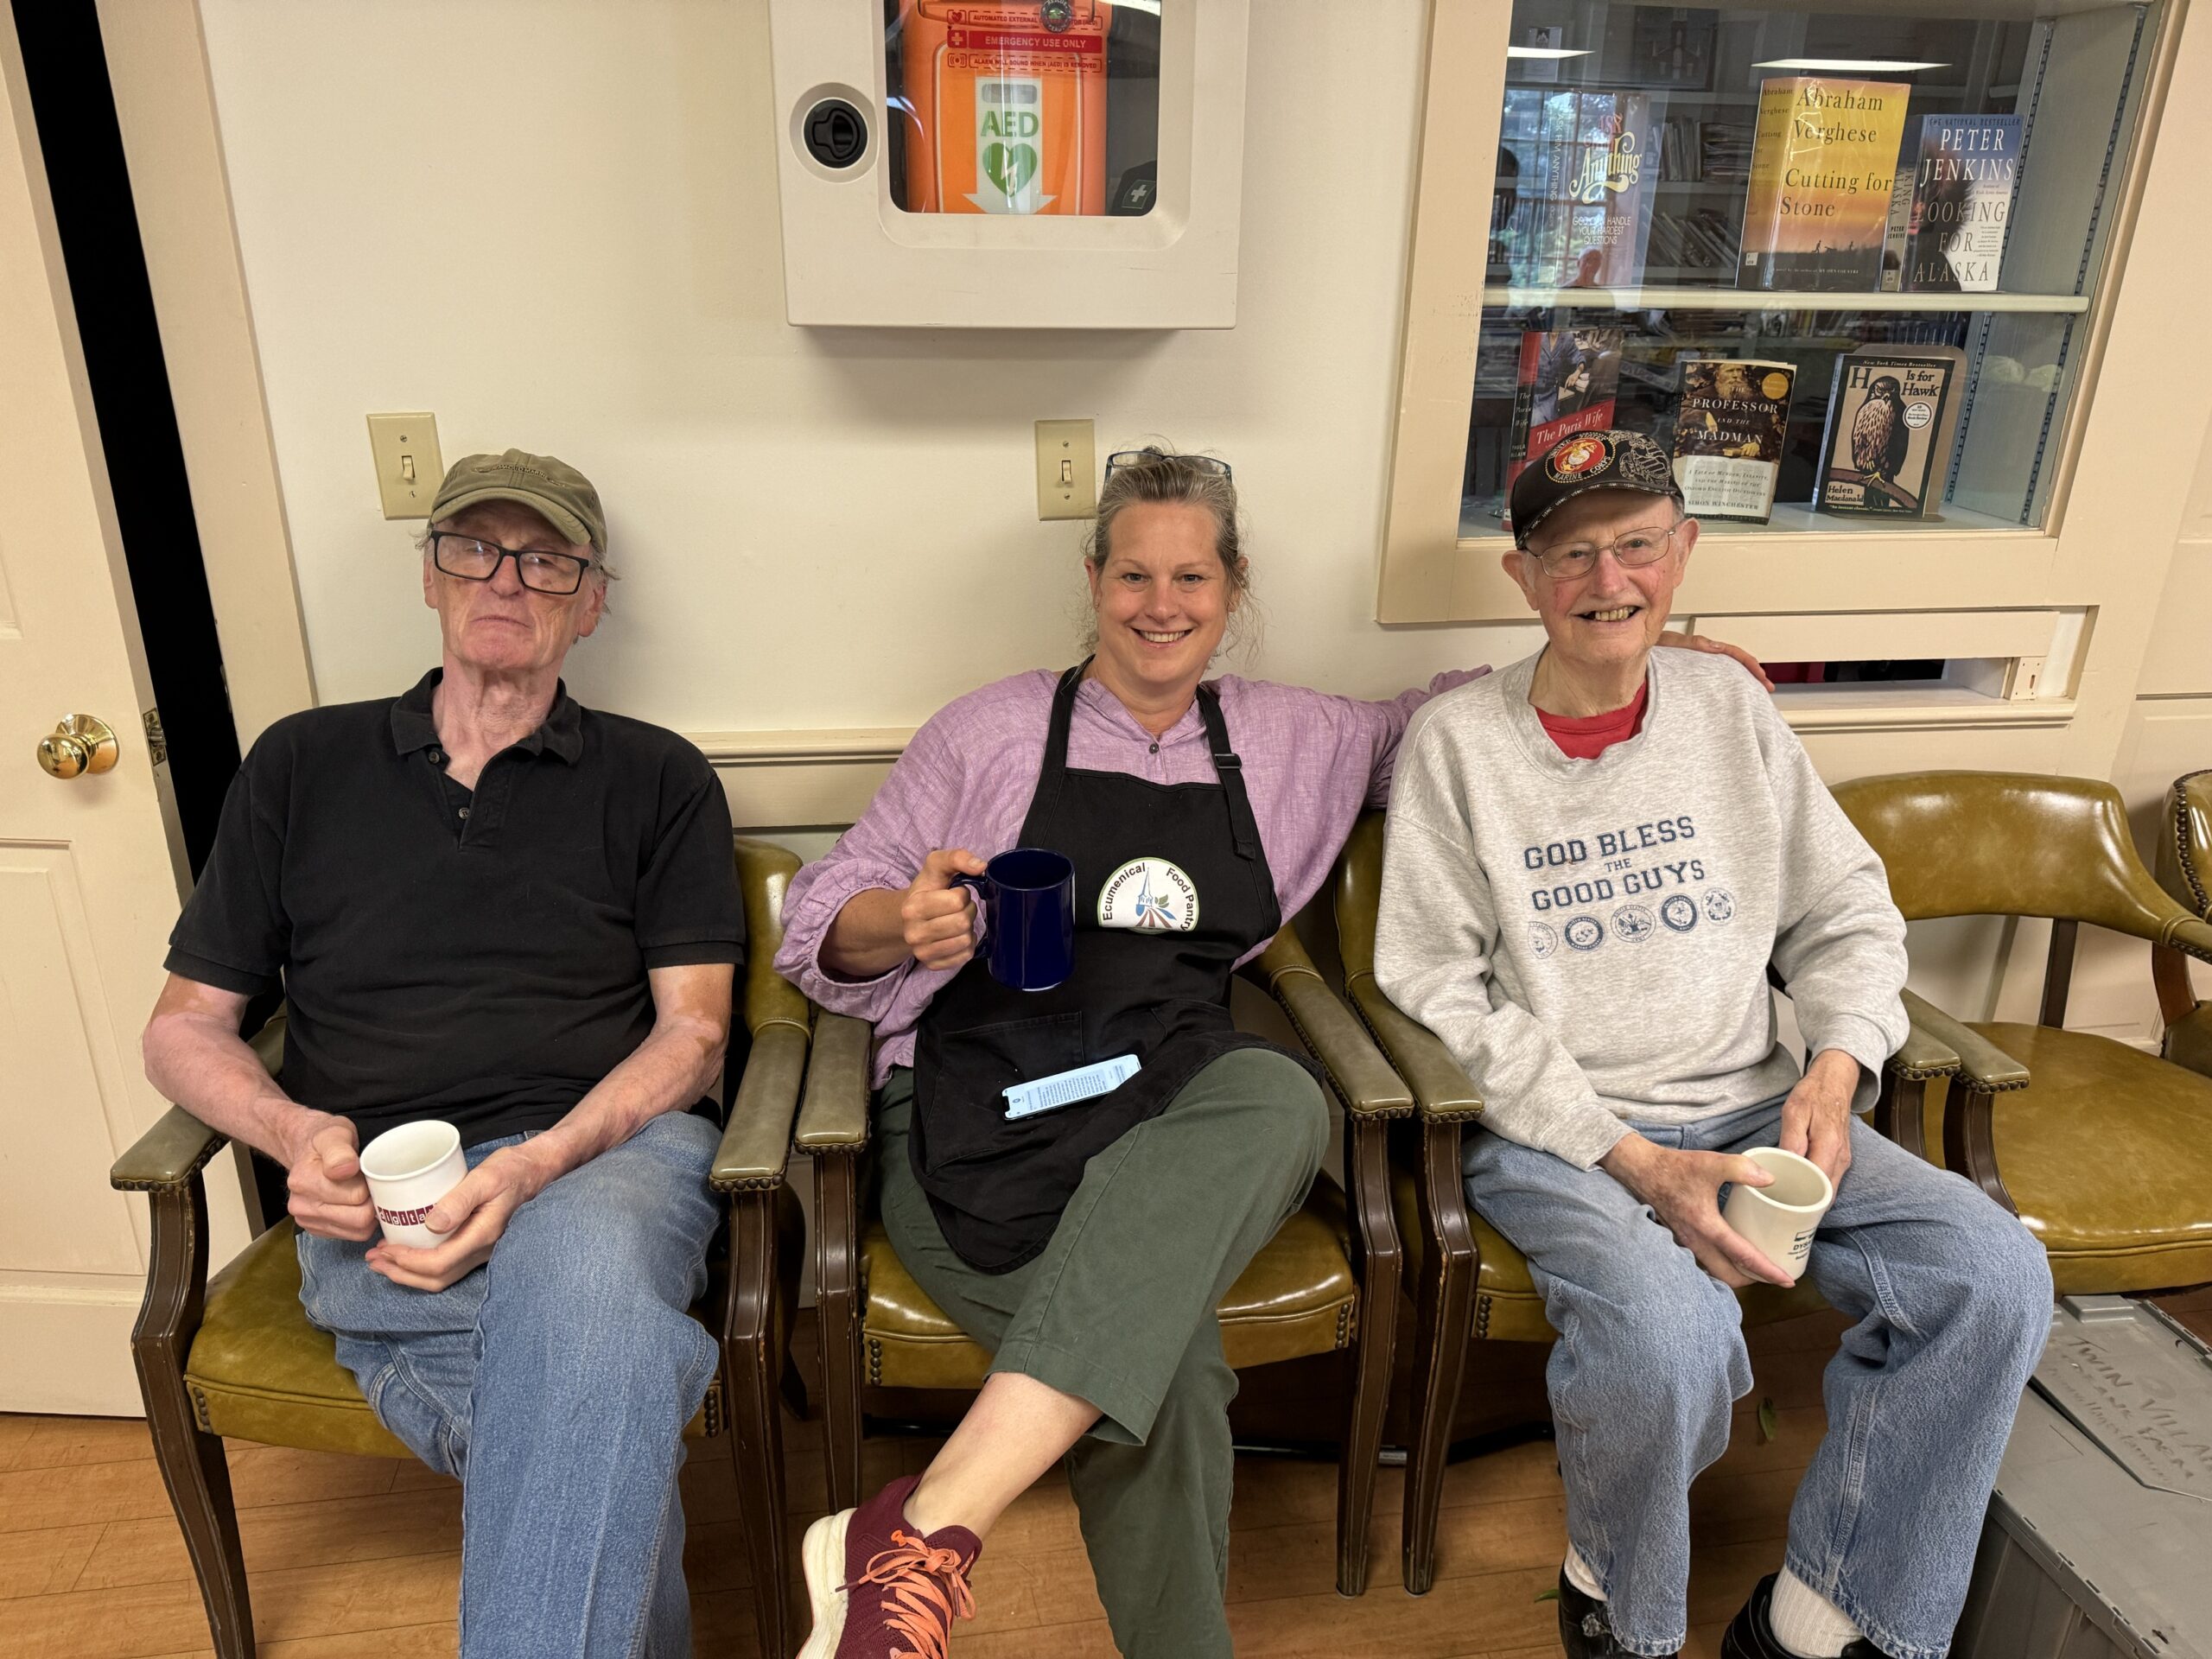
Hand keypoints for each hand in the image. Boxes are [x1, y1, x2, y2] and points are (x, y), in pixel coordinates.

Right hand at [279, 1112, 375, 1241]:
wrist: (305, 1146)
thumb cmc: (325, 1138)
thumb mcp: (334, 1133)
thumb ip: (339, 1150)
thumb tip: (345, 1169)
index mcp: (304, 1181)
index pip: (356, 1196)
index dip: (371, 1184)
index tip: (369, 1172)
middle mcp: (301, 1205)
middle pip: (359, 1219)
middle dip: (373, 1202)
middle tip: (373, 1184)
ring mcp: (307, 1220)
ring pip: (358, 1231)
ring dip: (368, 1214)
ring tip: (366, 1193)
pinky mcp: (316, 1229)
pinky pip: (351, 1236)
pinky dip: (361, 1224)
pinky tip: (358, 1205)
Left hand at [366, 1143, 551, 1291]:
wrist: (536, 1170)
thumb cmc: (511, 1169)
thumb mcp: (485, 1177)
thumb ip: (459, 1200)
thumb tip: (431, 1225)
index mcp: (483, 1235)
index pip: (439, 1263)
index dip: (407, 1262)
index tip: (385, 1248)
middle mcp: (483, 1250)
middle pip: (436, 1279)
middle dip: (400, 1273)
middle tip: (373, 1259)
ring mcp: (482, 1251)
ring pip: (441, 1277)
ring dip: (408, 1273)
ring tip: (383, 1259)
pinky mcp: (477, 1245)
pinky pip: (447, 1266)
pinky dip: (421, 1265)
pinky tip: (407, 1251)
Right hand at [903, 848, 988, 972]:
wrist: (911, 915)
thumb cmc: (929, 888)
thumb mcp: (937, 865)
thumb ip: (957, 857)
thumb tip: (981, 866)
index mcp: (912, 907)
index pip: (956, 902)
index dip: (962, 894)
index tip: (954, 893)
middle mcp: (913, 933)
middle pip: (962, 923)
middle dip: (968, 911)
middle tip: (960, 908)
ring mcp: (922, 952)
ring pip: (965, 941)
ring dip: (968, 928)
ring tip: (958, 920)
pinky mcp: (932, 965)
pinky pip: (964, 956)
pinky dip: (967, 944)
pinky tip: (957, 935)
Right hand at [1599, 1132, 1793, 1287]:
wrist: (1641, 1170)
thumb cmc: (1674, 1168)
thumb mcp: (1710, 1163)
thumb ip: (1741, 1168)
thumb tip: (1770, 1180)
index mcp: (1706, 1227)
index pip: (1743, 1257)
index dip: (1768, 1271)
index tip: (1788, 1280)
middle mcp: (1696, 1241)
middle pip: (1729, 1276)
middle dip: (1753, 1280)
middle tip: (1773, 1274)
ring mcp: (1686, 1242)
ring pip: (1715, 1271)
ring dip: (1736, 1273)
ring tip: (1755, 1265)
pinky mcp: (1681, 1238)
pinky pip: (1705, 1261)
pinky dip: (1721, 1263)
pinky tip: (1729, 1250)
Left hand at [1655, 630, 1773, 690]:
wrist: (1629, 656)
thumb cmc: (1646, 649)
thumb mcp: (1667, 643)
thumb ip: (1689, 643)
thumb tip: (1716, 645)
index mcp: (1699, 647)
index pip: (1732, 652)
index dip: (1749, 663)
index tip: (1761, 676)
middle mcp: (1700, 656)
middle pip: (1733, 661)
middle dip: (1752, 672)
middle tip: (1766, 687)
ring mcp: (1695, 666)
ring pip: (1725, 670)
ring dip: (1741, 678)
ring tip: (1754, 691)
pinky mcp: (1688, 676)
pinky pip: (1711, 678)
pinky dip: (1724, 684)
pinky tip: (1727, 695)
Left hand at [1779, 1049, 1858, 1191]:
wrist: (1834, 1083)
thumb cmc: (1813, 1095)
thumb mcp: (1794, 1110)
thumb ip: (1792, 1137)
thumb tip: (1788, 1162)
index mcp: (1829, 1146)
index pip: (1819, 1185)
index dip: (1802, 1199)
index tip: (1784, 1205)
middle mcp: (1840, 1157)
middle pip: (1826, 1193)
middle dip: (1806, 1204)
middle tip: (1782, 1209)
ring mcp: (1843, 1159)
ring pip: (1829, 1189)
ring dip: (1812, 1197)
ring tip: (1788, 1201)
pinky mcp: (1841, 1158)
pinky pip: (1830, 1180)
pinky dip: (1816, 1188)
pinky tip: (1799, 1187)